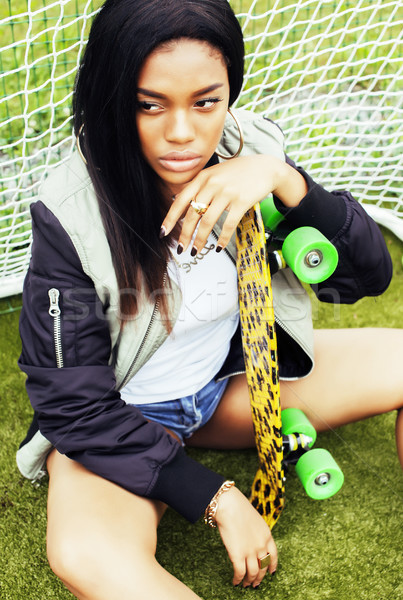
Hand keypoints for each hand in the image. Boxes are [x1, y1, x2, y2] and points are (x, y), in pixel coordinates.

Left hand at [160, 154, 305, 252]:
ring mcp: (227, 192)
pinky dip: (222, 238)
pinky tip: (218, 246)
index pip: (181, 200)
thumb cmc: (239, 172)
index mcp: (202, 178)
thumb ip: (198, 187)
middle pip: (192, 213)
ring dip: (200, 239)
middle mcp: (212, 184)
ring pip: (208, 221)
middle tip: (181, 248)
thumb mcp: (214, 173)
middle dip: (184, 234)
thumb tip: (180, 203)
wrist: (265, 167)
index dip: (170, 218)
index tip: (163, 232)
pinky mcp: (241, 201)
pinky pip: (228, 224)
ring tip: (196, 250)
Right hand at [214, 486, 277, 587]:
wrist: (229, 506)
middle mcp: (261, 545)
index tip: (271, 572)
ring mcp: (250, 551)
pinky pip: (240, 572)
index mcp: (267, 535)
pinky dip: (238, 579)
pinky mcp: (238, 555)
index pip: (273, 556)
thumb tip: (252, 540)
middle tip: (256, 583)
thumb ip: (257, 532)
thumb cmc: (238, 508)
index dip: (272, 566)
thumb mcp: (255, 519)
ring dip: (250, 581)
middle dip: (260, 577)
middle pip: (263, 567)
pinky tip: (235, 582)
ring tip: (246, 585)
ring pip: (253, 573)